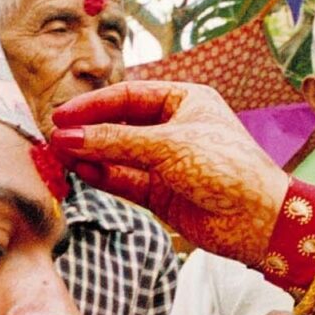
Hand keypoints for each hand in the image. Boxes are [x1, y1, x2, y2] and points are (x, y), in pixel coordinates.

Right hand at [50, 82, 290, 265]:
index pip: (129, 95)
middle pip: (120, 124)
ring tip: (60, 155)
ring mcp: (166, 162)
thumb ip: (115, 142)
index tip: (63, 114)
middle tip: (55, 136)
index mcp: (186, 101)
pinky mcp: (161, 193)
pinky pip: (124, 180)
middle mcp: (174, 128)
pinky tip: (81, 171)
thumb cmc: (226, 168)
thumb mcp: (168, 146)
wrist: (259, 220)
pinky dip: (102, 176)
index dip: (95, 104)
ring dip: (90, 154)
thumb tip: (68, 137)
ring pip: (118, 154)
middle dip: (89, 131)